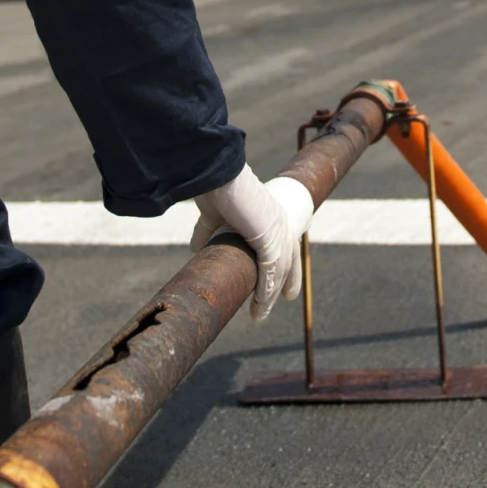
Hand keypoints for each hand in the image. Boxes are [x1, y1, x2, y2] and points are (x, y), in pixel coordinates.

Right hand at [190, 165, 312, 320]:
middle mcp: (279, 221)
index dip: (286, 261)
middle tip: (288, 298)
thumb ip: (207, 230)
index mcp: (271, 212)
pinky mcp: (269, 239)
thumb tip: (196, 248)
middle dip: (290, 280)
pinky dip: (266, 291)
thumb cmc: (214, 185)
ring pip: (280, 271)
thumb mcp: (213, 214)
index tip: (281, 279)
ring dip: (270, 295)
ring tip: (259, 314)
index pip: (285, 242)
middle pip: (290, 258)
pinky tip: (260, 305)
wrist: (215, 173)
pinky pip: (271, 273)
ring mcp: (277, 230)